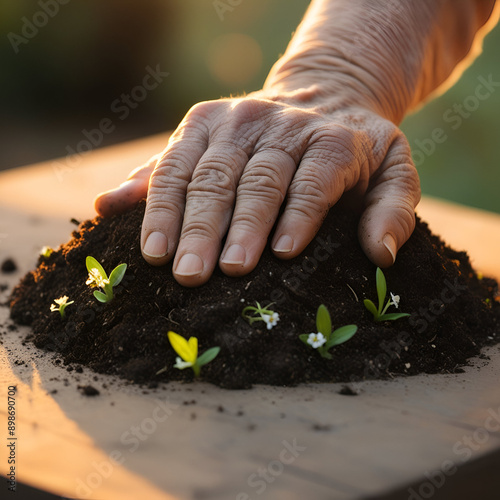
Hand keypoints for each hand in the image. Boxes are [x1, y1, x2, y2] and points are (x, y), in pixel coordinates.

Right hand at [95, 88, 419, 286]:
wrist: (324, 95)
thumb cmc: (357, 150)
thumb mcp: (394, 172)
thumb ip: (394, 210)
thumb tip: (380, 256)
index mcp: (331, 141)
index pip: (312, 180)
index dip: (295, 215)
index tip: (277, 255)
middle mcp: (278, 125)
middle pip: (250, 180)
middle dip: (223, 229)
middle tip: (201, 275)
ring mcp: (235, 120)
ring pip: (201, 171)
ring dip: (176, 217)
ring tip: (161, 260)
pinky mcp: (203, 121)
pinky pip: (169, 156)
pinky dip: (142, 185)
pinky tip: (112, 209)